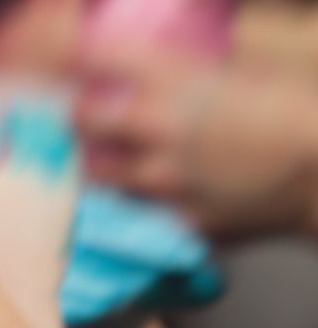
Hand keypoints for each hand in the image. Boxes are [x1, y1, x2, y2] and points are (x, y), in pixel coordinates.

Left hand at [74, 46, 317, 240]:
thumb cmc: (300, 109)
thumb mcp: (250, 70)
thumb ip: (203, 69)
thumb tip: (180, 63)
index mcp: (177, 80)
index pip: (100, 57)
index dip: (83, 57)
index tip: (80, 58)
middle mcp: (157, 129)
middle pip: (82, 119)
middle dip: (81, 114)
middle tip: (88, 113)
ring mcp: (161, 181)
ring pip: (98, 173)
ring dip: (100, 162)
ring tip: (113, 157)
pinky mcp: (174, 221)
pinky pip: (136, 211)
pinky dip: (137, 201)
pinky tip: (152, 194)